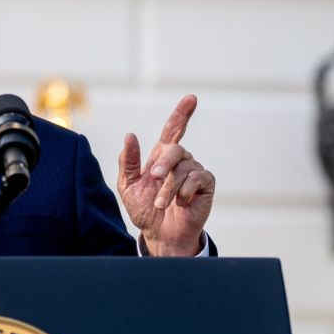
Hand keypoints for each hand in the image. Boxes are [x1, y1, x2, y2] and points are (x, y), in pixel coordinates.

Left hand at [117, 95, 214, 256]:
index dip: (182, 113)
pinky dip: (186, 191)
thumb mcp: (128, 186)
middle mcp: (180, 161)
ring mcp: (195, 171)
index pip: (173, 129)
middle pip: (175, 149)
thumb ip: (128, 161)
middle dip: (163, 164)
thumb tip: (130, 135)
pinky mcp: (206, 185)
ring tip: (161, 204)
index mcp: (161, 156)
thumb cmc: (144, 209)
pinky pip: (198, 178)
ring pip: (183, 169)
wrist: (159, 234)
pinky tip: (182, 203)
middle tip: (154, 178)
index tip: (191, 98)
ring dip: (169, 188)